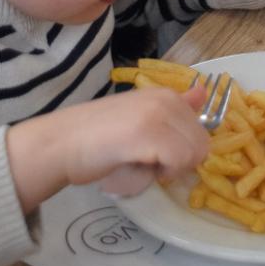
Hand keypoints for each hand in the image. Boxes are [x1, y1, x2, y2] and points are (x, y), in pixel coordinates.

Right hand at [6, 85, 210, 211]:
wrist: (61, 143)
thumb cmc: (97, 137)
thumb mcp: (141, 117)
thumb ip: (174, 108)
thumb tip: (203, 92)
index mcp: (166, 95)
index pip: (201, 130)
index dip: (183, 150)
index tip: (157, 153)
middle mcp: (166, 99)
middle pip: (202, 144)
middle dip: (180, 161)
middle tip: (147, 162)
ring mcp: (158, 114)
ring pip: (195, 153)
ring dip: (172, 168)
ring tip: (141, 164)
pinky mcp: (149, 133)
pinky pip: (179, 160)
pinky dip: (163, 173)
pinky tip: (139, 167)